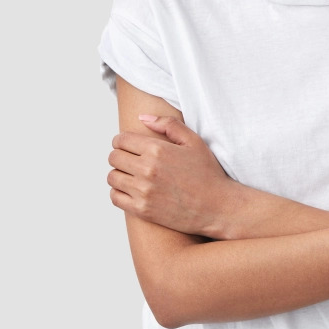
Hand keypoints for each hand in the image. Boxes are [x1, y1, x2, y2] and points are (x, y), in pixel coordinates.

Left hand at [108, 115, 233, 236]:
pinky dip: (118, 192)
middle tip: (130, 158)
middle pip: (113, 157)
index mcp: (158, 149)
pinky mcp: (142, 210)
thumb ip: (167, 124)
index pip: (121, 140)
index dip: (122, 140)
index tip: (127, 144)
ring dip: (118, 173)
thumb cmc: (207, 172)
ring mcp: (143, 191)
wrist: (216, 206)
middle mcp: (147, 169)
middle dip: (119, 155)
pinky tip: (130, 189)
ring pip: (112, 177)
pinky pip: (115, 197)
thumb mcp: (193, 141)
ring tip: (131, 174)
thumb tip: (142, 117)